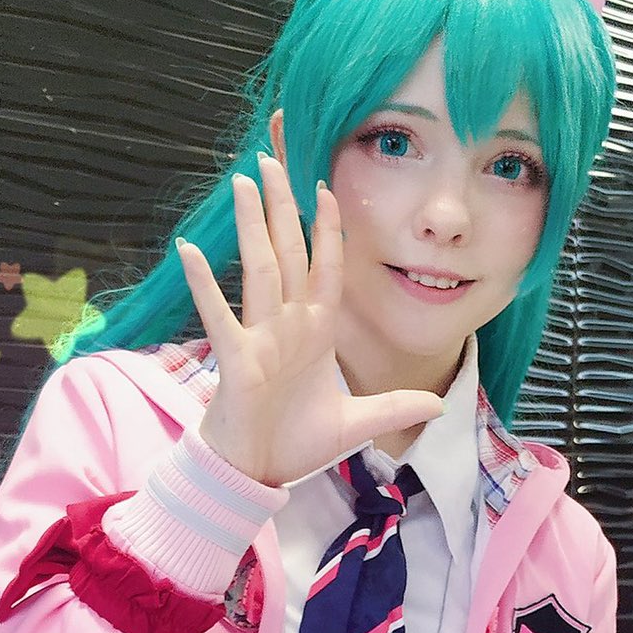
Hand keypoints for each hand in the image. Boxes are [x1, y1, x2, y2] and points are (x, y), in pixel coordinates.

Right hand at [176, 150, 443, 486]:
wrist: (256, 473)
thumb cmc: (296, 444)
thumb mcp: (357, 424)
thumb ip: (395, 406)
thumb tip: (441, 403)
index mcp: (315, 333)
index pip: (325, 270)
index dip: (328, 232)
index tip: (326, 189)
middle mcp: (287, 326)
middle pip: (288, 254)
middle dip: (283, 208)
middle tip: (273, 159)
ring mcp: (260, 338)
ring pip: (259, 271)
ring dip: (254, 227)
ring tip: (244, 181)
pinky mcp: (236, 359)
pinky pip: (220, 315)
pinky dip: (205, 285)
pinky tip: (191, 249)